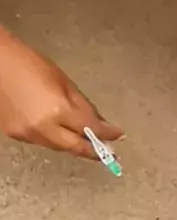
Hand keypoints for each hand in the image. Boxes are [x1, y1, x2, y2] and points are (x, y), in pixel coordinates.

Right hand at [0, 26, 122, 158]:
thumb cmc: (29, 64)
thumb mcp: (65, 82)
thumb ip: (84, 106)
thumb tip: (100, 122)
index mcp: (59, 110)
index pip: (91, 129)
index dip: (108, 134)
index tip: (118, 135)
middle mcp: (44, 127)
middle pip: (76, 147)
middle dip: (95, 152)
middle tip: (110, 154)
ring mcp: (28, 134)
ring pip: (59, 147)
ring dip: (75, 146)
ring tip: (88, 144)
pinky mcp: (15, 135)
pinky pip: (43, 141)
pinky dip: (56, 139)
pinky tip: (61, 133)